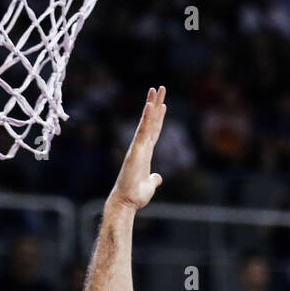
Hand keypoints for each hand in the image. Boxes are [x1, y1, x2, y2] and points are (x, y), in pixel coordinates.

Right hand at [108, 86, 167, 211]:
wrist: (126, 201)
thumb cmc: (135, 195)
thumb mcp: (150, 185)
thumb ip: (153, 179)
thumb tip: (157, 178)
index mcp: (145, 153)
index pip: (154, 131)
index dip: (158, 118)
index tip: (162, 105)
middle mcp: (141, 147)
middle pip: (151, 122)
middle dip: (156, 104)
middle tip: (160, 88)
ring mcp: (138, 147)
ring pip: (147, 122)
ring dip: (152, 105)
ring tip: (156, 90)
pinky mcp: (137, 150)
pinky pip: (143, 131)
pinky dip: (147, 118)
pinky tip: (151, 105)